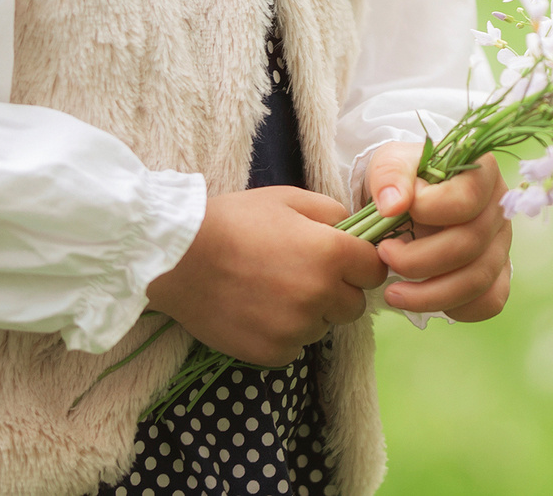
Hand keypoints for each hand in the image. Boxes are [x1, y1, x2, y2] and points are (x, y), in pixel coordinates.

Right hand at [144, 187, 387, 366]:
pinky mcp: (272, 353)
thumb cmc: (233, 221)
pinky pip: (295, 346)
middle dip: (337, 291)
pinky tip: (257, 311)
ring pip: (323, 327)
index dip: (361, 263)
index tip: (343, 260)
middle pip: (354, 304)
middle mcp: (320, 295)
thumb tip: (353, 231)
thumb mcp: (287, 199)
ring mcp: (296, 329)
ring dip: (309, 313)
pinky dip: (284, 333)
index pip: (375, 270)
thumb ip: (331, 213)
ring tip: (272, 291)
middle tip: (303, 275)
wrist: (177, 259)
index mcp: (330, 253)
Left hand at [364, 146, 512, 321]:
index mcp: (481, 173)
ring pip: (478, 280)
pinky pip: (489, 302)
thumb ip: (390, 175)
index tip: (390, 213)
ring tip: (392, 292)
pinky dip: (456, 308)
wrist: (408, 199)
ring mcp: (501, 244)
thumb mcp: (390, 162)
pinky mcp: (498, 273)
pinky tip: (423, 300)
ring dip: (429, 294)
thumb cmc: (404, 178)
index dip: (427, 211)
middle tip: (383, 254)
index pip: (466, 199)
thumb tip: (394, 205)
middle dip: (418, 260)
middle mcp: (499, 208)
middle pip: (470, 245)